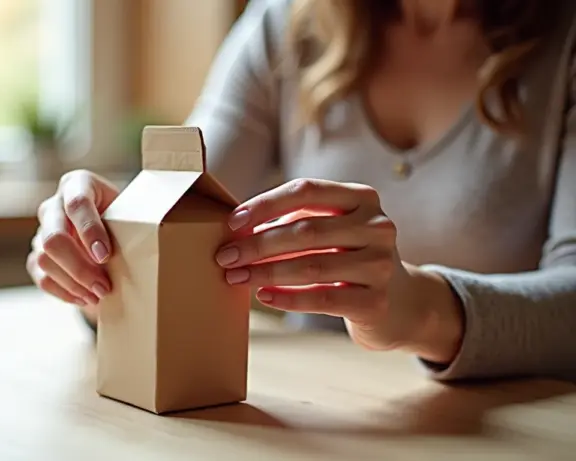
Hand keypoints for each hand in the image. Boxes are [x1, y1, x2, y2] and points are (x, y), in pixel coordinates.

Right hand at [27, 170, 118, 322]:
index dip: (90, 231)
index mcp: (78, 184)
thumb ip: (132, 221)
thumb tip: (145, 246)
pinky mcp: (37, 254)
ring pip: (44, 259)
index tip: (106, 256)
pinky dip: (64, 291)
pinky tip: (85, 297)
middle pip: (54, 237)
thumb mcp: (130, 212)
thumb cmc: (125, 218)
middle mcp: (54, 204)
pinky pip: (42, 276)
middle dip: (79, 267)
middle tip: (104, 286)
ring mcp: (42, 229)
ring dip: (73, 283)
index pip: (77, 204)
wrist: (110, 229)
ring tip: (99, 295)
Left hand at [215, 179, 462, 362]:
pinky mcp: (376, 301)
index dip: (265, 205)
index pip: (306, 191)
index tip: (232, 222)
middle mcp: (377, 226)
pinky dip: (287, 298)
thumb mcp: (334, 229)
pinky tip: (264, 296)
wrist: (402, 303)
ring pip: (311, 266)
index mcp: (362, 197)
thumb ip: (296, 221)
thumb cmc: (350, 259)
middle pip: (305, 230)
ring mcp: (381, 264)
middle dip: (258, 244)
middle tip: (225, 256)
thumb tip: (239, 229)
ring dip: (265, 272)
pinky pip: (322, 299)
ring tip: (235, 277)